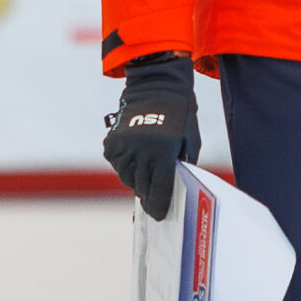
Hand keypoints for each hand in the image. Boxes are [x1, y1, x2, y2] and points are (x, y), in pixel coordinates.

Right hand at [102, 53, 200, 218]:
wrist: (157, 86)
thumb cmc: (180, 115)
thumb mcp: (189, 141)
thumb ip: (182, 166)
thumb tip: (171, 189)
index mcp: (163, 150)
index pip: (158, 188)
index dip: (159, 205)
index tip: (158, 214)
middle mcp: (141, 150)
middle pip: (142, 186)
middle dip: (149, 194)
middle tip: (154, 198)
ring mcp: (123, 147)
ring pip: (128, 178)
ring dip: (137, 179)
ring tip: (147, 168)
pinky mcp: (111, 144)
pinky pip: (118, 166)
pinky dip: (127, 166)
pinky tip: (137, 155)